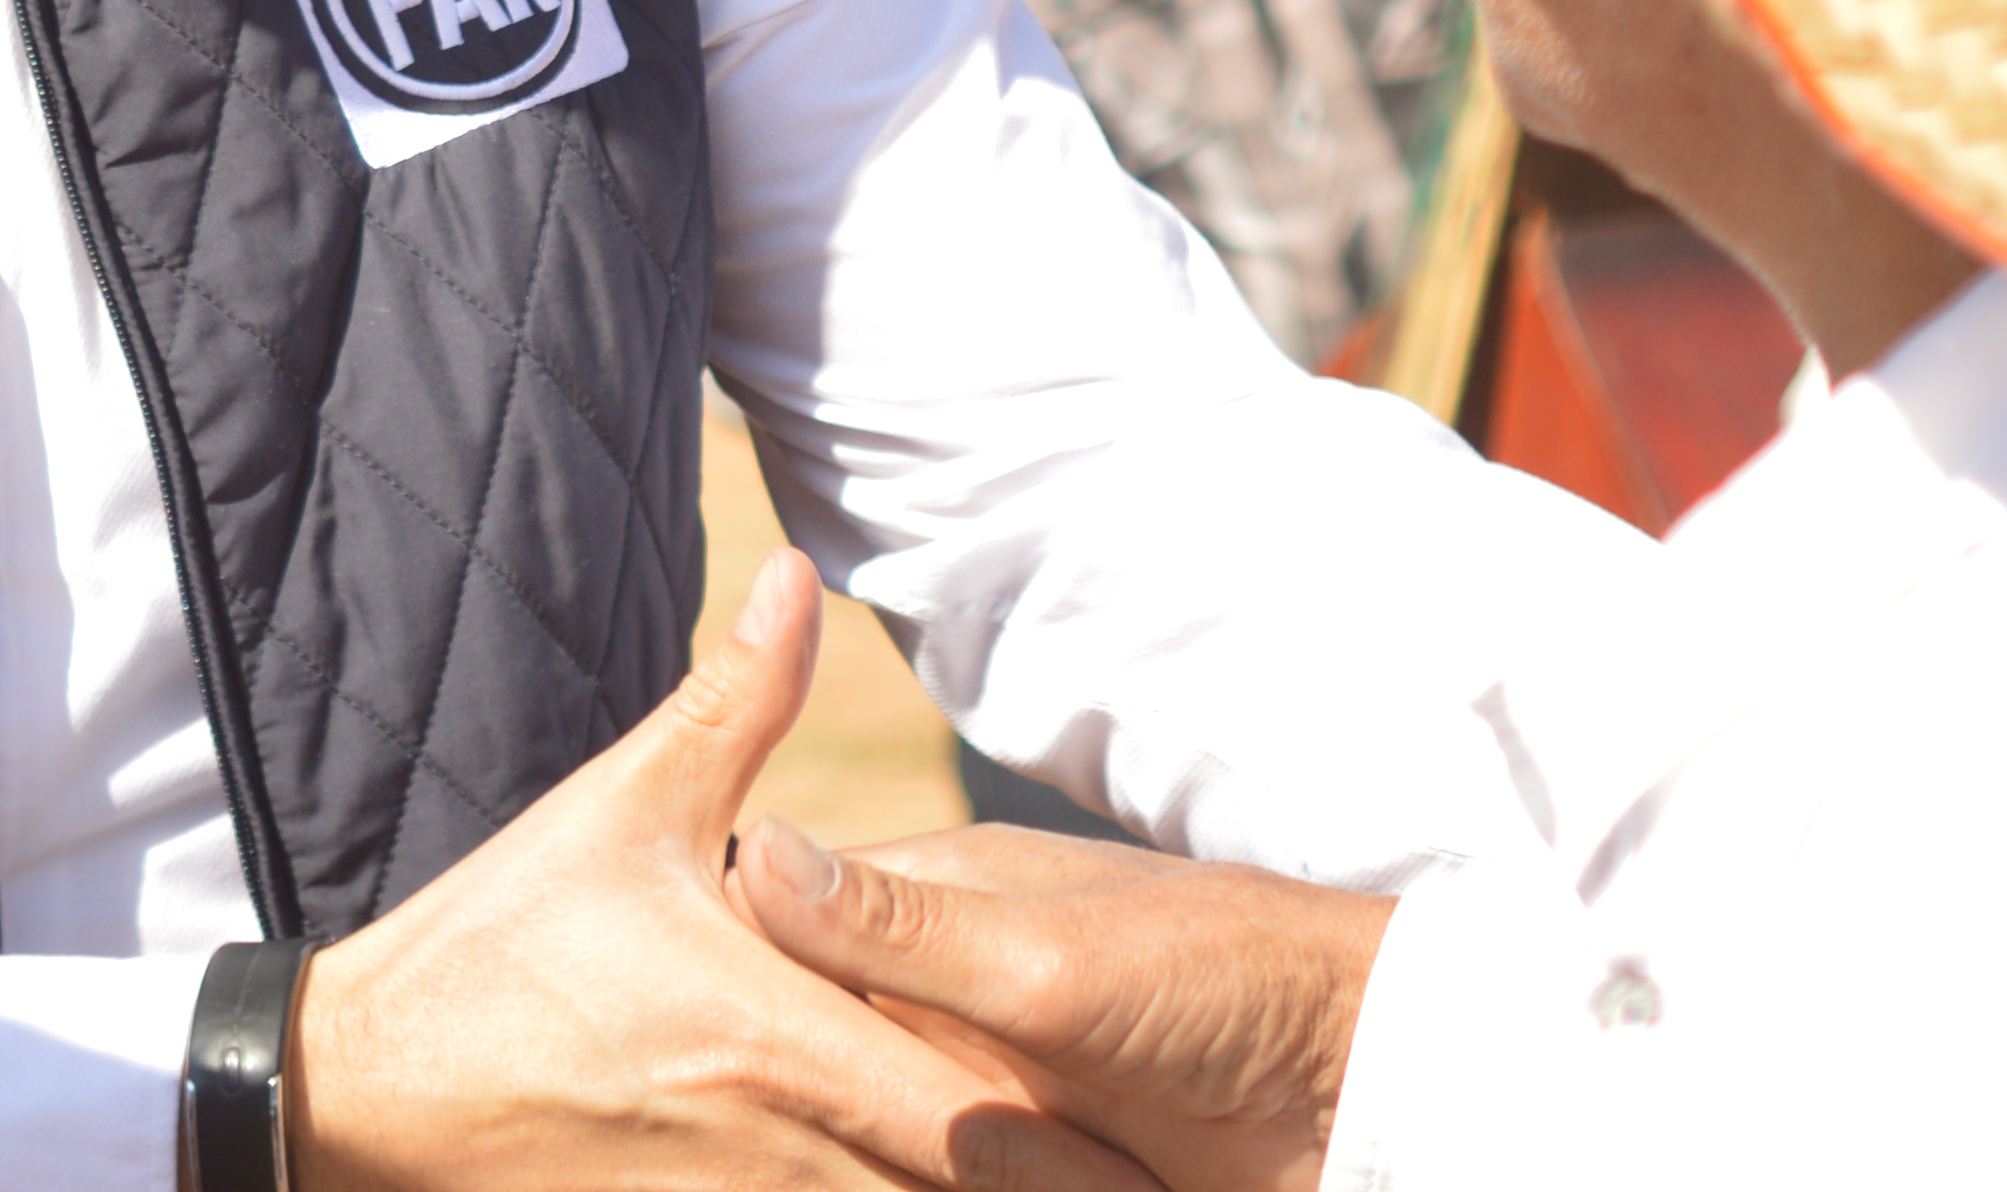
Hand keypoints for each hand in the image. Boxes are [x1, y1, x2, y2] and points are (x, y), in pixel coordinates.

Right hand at [286, 552, 1157, 1191]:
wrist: (365, 1086)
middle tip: (1145, 1184)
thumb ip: (737, 703)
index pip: (973, 1115)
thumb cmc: (501, 942)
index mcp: (781, 1029)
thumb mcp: (628, 809)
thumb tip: (795, 571)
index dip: (1072, 1150)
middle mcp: (776, 1139)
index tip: (1154, 1151)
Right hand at [733, 818, 1392, 1191]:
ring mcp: (980, 1091)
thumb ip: (904, 929)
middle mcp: (942, 998)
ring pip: (867, 1144)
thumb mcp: (1050, 961)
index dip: (722, 988)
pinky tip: (870, 1189)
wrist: (1364, 1082)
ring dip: (839, 1167)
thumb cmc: (1223, 982)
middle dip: (767, 1117)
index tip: (642, 1043)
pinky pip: (929, 1185)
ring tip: (732, 1177)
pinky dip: (896, 1187)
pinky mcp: (1022, 1165)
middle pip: (817, 1055)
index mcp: (931, 915)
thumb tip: (757, 849)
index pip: (783, 942)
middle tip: (691, 1155)